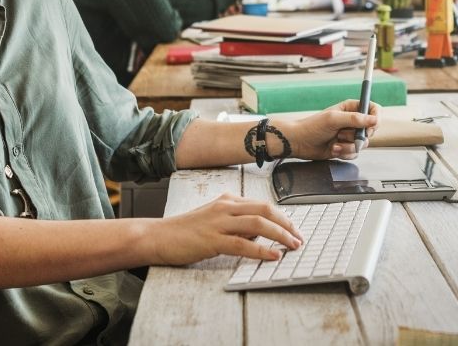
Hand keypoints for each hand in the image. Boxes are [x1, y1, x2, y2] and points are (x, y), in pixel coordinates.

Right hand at [145, 193, 302, 264]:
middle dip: (287, 224)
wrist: (158, 236)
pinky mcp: (212, 240)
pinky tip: (273, 256)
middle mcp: (225, 207)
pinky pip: (242, 244)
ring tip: (292, 246)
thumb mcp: (214, 220)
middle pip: (265, 210)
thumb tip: (260, 233)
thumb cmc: (186, 231)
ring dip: (280, 235)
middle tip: (299, 238)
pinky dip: (261, 250)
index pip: (263, 205)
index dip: (283, 217)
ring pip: (258, 224)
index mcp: (228, 201)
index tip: (294, 229)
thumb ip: (236, 222)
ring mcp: (219, 223)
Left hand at [285, 99, 379, 160]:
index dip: (376, 118)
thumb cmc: (312, 126)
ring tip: (335, 142)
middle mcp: (353, 121)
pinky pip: (355, 153)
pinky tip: (333, 149)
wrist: (299, 143)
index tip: (372, 126)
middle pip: (371, 129)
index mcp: (351, 108)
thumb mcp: (334, 119)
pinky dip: (344, 153)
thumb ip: (355, 119)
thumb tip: (374, 120)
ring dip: (348, 146)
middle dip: (359, 136)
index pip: (373, 109)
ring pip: (363, 144)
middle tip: (344, 134)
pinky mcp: (346, 147)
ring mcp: (350, 135)